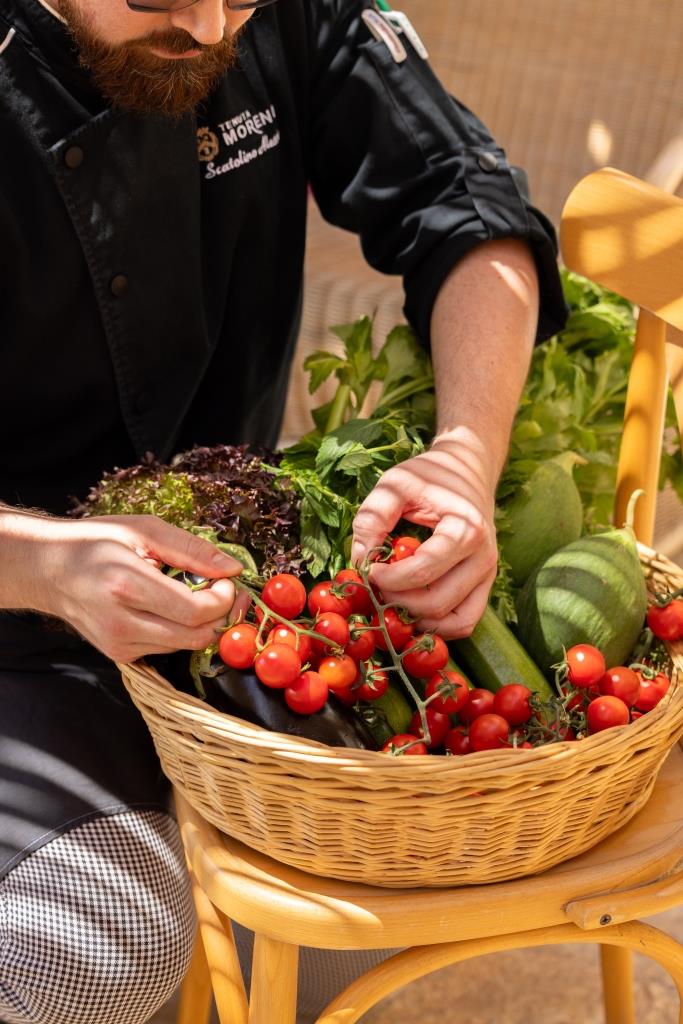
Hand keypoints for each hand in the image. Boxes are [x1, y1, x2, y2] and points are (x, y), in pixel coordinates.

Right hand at [24, 514, 248, 661]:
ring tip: (191, 593)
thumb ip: (191, 550)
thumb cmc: (94, 543)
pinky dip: (180, 630)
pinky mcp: (120, 655)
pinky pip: (169, 649)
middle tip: (223, 589)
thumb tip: (232, 568)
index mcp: (125, 586)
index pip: (196, 610)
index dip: (224, 598)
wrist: (48, 570)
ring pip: (186, 646)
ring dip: (201, 623)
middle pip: (197, 636)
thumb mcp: (143, 530)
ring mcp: (118, 645)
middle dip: (221, 614)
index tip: (226, 579)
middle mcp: (120, 623)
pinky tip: (168, 607)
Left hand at [351, 440, 498, 638]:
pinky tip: (412, 609)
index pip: (424, 571)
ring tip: (393, 598)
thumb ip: (372, 518)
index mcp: (466, 529)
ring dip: (417, 618)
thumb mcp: (394, 485)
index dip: (388, 579)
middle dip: (398, 601)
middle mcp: (484, 557)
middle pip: (436, 603)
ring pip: (453, 621)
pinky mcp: (484, 586)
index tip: (368, 570)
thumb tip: (359, 560)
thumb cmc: (429, 475)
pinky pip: (464, 622)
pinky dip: (437, 626)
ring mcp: (488, 575)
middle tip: (376, 586)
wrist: (467, 470)